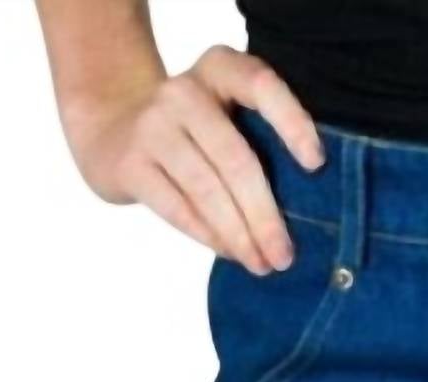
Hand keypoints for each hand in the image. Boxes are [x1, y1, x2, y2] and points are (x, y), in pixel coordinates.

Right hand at [66, 45, 323, 274]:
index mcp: (219, 70)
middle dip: (265, 216)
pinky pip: (178, 209)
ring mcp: (152, 126)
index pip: (260, 85)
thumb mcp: (225, 118)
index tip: (316, 164)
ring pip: (207, 190)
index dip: (292, 122)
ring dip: (239, 235)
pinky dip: (209, 237)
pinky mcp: (129, 164)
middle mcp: (184, 92)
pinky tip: (230, 253)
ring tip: (261, 264)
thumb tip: (303, 215)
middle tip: (284, 256)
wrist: (111, 132)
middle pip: (236, 158)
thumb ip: (259, 144)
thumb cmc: (193, 136)